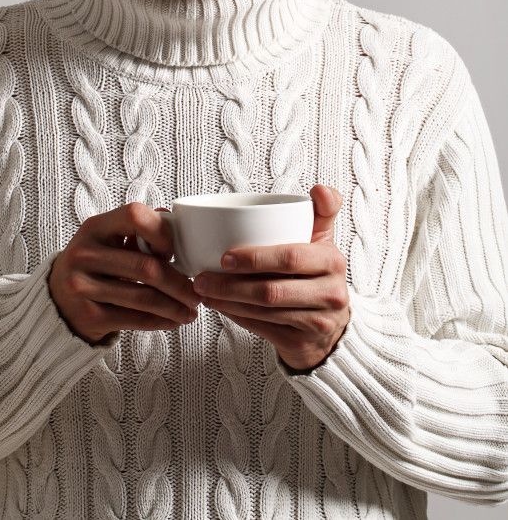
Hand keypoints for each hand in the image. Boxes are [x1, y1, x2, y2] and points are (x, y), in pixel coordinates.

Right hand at [48, 202, 200, 344]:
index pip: (135, 216)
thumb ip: (138, 229)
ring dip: (174, 306)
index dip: (162, 232)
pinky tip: (174, 321)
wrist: (56, 300)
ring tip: (190, 311)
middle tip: (196, 292)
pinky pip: (133, 320)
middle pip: (145, 267)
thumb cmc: (95, 264)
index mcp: (95, 227)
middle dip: (179, 283)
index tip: (175, 252)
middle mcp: (84, 253)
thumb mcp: (107, 239)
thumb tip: (174, 222)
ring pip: (143, 298)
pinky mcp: (87, 316)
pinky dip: (159, 322)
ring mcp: (82, 286)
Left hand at [192, 185, 349, 371]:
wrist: (332, 324)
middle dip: (230, 285)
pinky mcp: (302, 344)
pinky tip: (219, 306)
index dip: (255, 258)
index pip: (290, 258)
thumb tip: (320, 188)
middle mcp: (330, 294)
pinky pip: (262, 329)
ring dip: (227, 301)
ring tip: (202, 290)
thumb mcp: (324, 242)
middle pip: (272, 290)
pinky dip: (236, 317)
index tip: (224, 255)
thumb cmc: (317, 274)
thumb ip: (323, 211)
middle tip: (200, 277)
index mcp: (332, 262)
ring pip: (263, 312)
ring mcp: (317, 323)